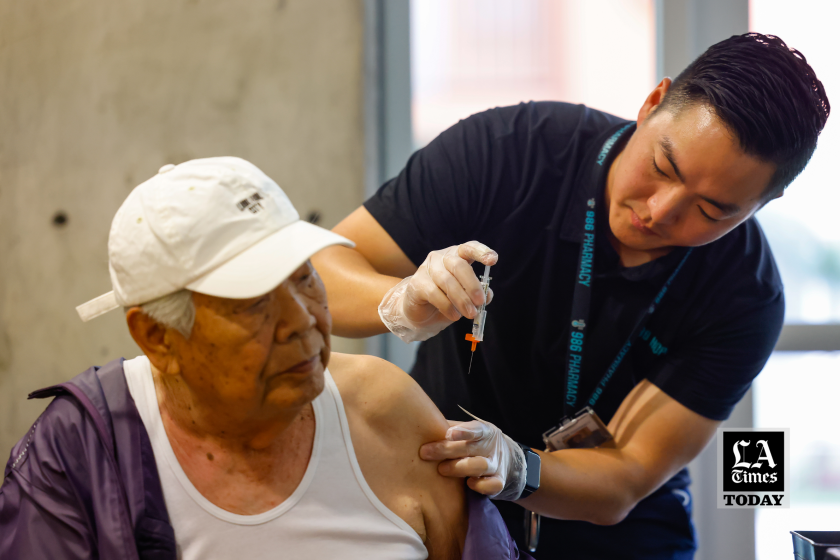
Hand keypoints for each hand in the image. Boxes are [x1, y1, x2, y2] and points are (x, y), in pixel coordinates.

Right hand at [377, 241, 496, 342]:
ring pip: (447, 281)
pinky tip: (454, 315)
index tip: (493, 260)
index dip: (481, 252)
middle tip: (480, 302)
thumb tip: (487, 296)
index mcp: (456, 255)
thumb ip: (478, 293)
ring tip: (470, 314)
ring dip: (462, 299)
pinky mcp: (417, 283)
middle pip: (459, 265)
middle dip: (472, 285)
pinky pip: (434, 293)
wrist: (419, 310)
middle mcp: (441, 258)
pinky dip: (447, 306)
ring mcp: (427, 269)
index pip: (469, 248)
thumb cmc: (445, 298)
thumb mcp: (466, 296)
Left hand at [420, 419, 525, 500]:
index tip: (449, 434)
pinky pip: (493, 485)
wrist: (505, 459)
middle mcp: (491, 446)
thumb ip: (447, 429)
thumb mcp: (465, 432)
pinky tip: (469, 484)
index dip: (463, 431)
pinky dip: (481, 485)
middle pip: (470, 448)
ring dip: (459, 468)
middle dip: (446, 450)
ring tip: (441, 470)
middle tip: (425, 453)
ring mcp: (496, 464)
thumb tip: (420, 426)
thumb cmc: (474, 443)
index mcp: (484, 431)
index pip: (476, 429)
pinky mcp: (499, 481)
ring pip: (480, 465)